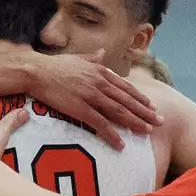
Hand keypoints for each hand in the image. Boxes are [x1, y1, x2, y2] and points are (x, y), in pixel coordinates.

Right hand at [29, 52, 160, 150]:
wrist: (36, 72)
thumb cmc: (53, 65)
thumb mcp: (76, 58)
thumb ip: (92, 57)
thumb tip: (102, 51)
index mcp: (100, 71)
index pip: (125, 87)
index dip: (140, 98)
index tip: (151, 106)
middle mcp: (100, 83)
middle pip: (127, 100)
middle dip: (145, 112)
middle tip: (160, 121)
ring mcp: (91, 96)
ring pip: (119, 112)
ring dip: (135, 123)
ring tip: (147, 131)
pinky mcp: (80, 108)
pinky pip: (100, 124)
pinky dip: (112, 135)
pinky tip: (121, 144)